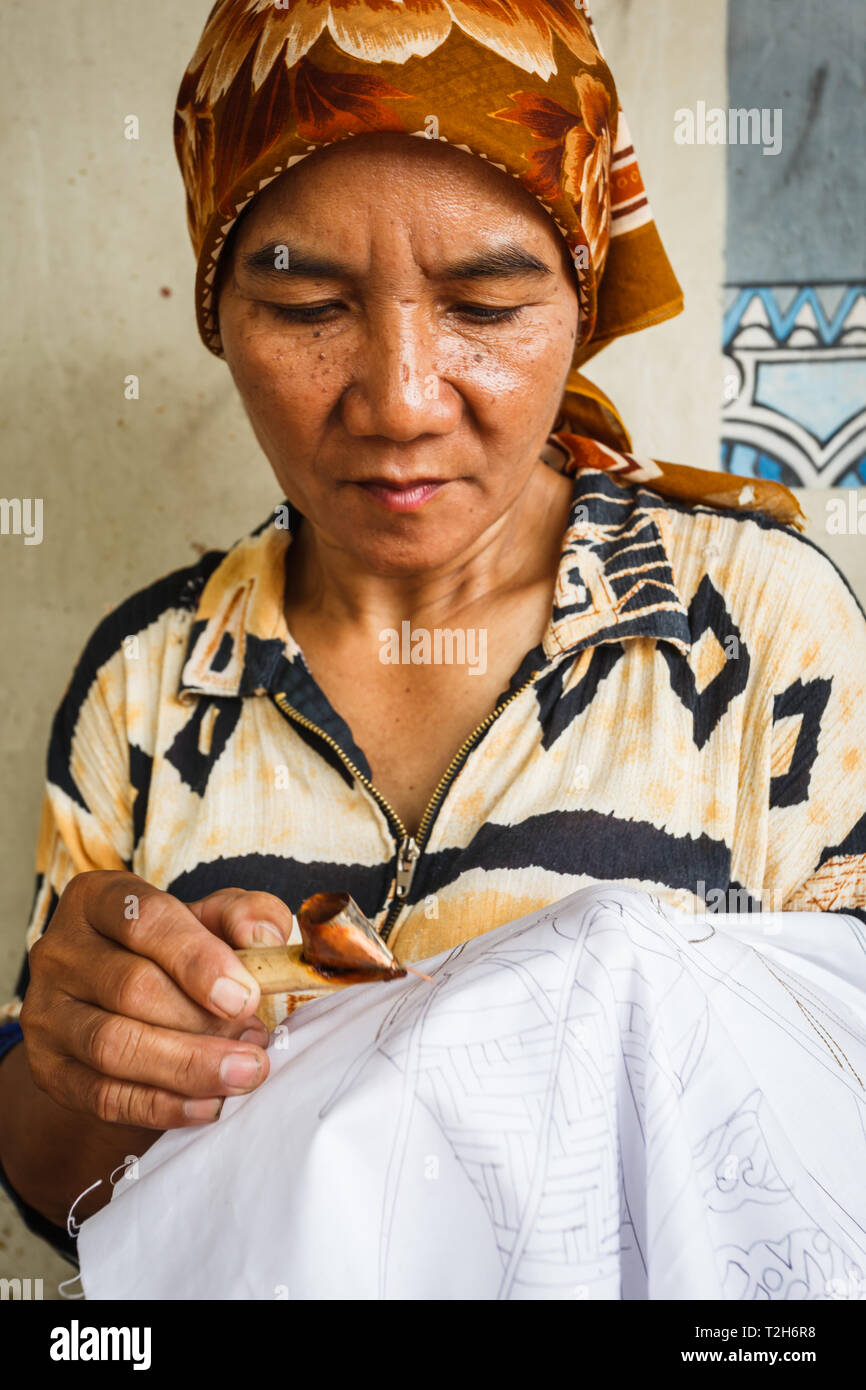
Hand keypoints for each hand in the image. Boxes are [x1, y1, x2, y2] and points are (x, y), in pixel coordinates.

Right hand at [19, 871, 294, 1129]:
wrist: (124, 1007)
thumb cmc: (174, 953)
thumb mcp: (209, 920)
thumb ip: (244, 915)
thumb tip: (266, 936)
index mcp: (98, 898)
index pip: (145, 919)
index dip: (198, 958)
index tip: (245, 996)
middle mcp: (60, 949)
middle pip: (131, 987)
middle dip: (202, 1022)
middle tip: (256, 1041)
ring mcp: (45, 1012)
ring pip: (113, 1045)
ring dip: (188, 1067)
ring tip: (244, 1072)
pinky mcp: (48, 1068)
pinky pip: (103, 1096)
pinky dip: (162, 1106)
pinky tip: (209, 1104)